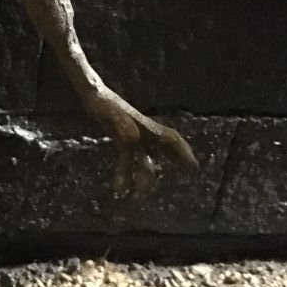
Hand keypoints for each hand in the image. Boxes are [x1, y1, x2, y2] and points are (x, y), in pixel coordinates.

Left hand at [83, 86, 197, 193]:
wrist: (92, 95)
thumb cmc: (104, 103)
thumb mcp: (112, 114)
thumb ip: (122, 125)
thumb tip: (133, 140)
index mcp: (146, 126)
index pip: (171, 139)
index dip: (183, 153)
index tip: (194, 166)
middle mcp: (143, 131)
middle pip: (165, 146)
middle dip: (177, 159)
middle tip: (190, 172)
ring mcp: (132, 133)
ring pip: (145, 155)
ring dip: (146, 172)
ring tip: (144, 191)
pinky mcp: (120, 136)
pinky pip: (127, 156)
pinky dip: (126, 170)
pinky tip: (121, 184)